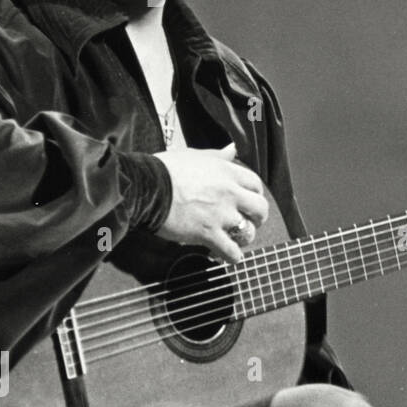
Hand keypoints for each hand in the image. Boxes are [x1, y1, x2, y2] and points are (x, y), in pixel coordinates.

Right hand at [154, 143, 268, 262]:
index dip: (256, 193)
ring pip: (248, 231)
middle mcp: (229, 193)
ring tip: (238, 239)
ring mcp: (221, 215)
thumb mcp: (194, 155)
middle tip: (251, 220)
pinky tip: (229, 256)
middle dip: (258, 217)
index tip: (250, 199)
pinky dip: (233, 256)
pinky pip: (230, 251)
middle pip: (260, 208)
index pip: (255, 184)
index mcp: (227, 173)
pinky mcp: (208, 234)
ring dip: (245, 237)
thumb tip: (232, 149)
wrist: (146, 187)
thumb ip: (217, 156)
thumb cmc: (165, 169)